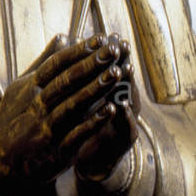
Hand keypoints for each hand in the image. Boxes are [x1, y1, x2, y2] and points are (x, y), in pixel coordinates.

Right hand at [0, 34, 131, 195]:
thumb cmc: (12, 119)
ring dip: (96, 89)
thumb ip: (44, 62)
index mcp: (29, 88)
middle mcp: (36, 105)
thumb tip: (63, 37)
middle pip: (67, 81)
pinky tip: (112, 110)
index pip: (56, 64)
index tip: (99, 38)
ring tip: (117, 73)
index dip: (79, 51)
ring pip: (73, 104)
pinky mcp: (56, 149)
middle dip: (91, 64)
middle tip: (113, 50)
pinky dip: (93, 122)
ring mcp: (46, 127)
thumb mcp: (21, 87)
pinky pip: (77, 133)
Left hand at [74, 41, 138, 180]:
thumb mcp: (79, 97)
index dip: (109, 53)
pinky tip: (120, 106)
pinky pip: (126, 128)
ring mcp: (124, 121)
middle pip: (123, 80)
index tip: (106, 34)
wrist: (91, 160)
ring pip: (128, 100)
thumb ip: (77, 73)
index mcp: (108, 92)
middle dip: (121, 62)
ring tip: (122, 69)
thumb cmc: (84, 123)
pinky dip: (123, 118)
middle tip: (119, 45)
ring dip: (125, 85)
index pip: (110, 69)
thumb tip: (67, 42)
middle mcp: (121, 103)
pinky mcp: (122, 142)